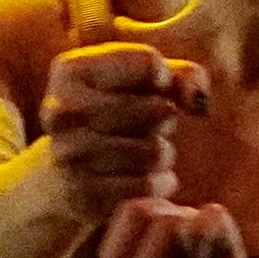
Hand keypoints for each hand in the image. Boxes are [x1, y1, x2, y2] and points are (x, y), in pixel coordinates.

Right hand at [39, 37, 212, 222]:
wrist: (64, 170)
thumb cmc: (115, 111)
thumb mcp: (146, 81)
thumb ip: (184, 77)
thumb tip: (198, 102)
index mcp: (70, 70)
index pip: (149, 63)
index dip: (166, 78)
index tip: (156, 88)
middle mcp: (60, 111)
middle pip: (156, 110)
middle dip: (167, 118)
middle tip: (155, 124)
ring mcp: (67, 155)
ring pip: (153, 153)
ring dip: (164, 153)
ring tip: (151, 151)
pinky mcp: (81, 194)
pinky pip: (146, 186)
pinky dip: (160, 182)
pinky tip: (151, 177)